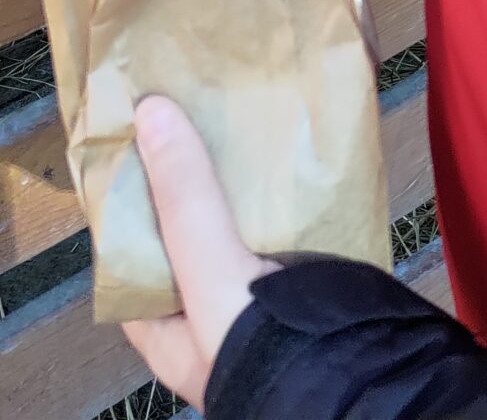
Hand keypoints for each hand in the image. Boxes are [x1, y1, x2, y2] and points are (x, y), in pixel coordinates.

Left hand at [123, 95, 277, 406]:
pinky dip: (277, 187)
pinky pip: (278, 223)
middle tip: (183, 105)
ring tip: (227, 108)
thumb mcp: (209, 274)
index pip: (127, 249)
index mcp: (163, 325)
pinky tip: (280, 143)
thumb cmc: (264, 350)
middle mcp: (203, 309)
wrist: (362, 381)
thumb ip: (184, 199)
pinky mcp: (299, 277)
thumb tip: (149, 113)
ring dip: (232, 176)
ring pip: (232, 222)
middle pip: (181, 228)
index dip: (124, 194)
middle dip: (184, 173)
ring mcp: (252, 293)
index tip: (129, 132)